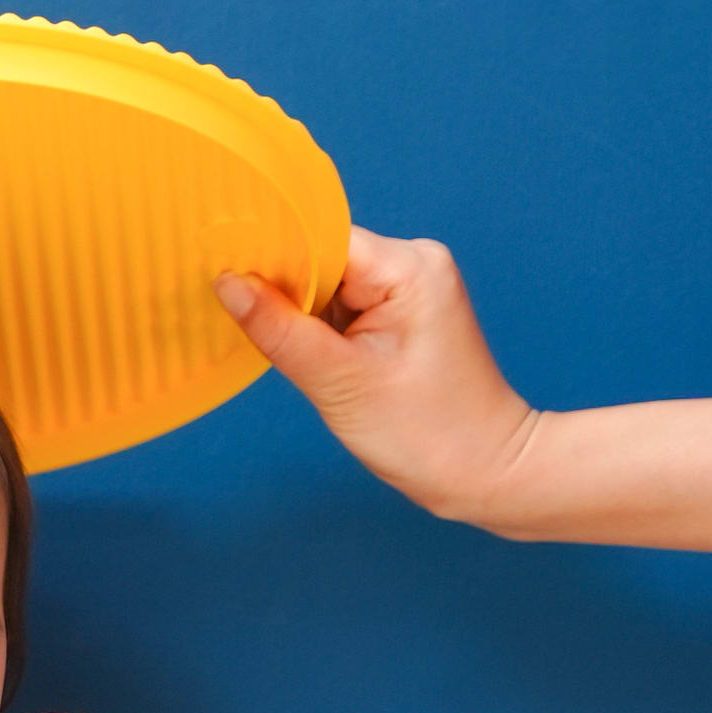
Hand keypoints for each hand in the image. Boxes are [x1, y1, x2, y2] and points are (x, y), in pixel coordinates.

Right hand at [217, 230, 534, 521]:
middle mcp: (413, 262)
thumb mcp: (339, 382)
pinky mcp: (401, 310)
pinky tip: (315, 358)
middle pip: (320, 257)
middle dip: (284, 292)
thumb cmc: (428, 434)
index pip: (319, 240)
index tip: (224, 279)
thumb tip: (227, 282)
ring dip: (300, 315)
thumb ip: (278, 328)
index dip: (271, 259)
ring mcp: (409, 285)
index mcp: (408, 266)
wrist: (487, 472)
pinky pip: (340, 303)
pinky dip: (318, 328)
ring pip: (326, 282)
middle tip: (255, 332)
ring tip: (299, 357)